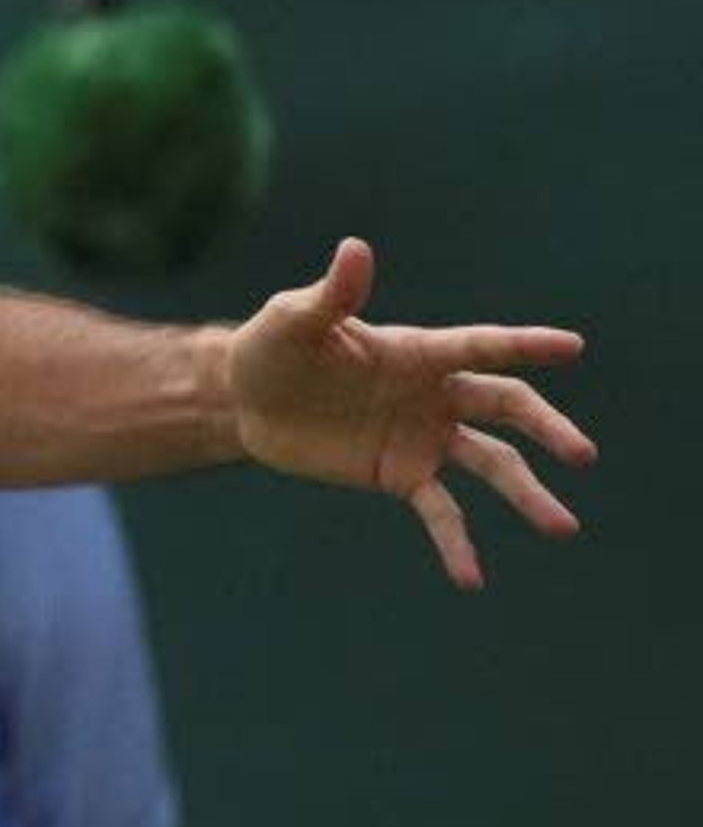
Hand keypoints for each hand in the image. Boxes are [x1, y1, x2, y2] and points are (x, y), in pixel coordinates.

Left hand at [226, 237, 593, 587]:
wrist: (242, 402)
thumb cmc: (271, 349)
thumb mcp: (294, 321)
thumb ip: (331, 295)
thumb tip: (355, 249)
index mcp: (417, 353)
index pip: (481, 347)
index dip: (525, 346)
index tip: (573, 346)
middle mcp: (433, 394)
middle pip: (505, 408)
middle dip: (546, 429)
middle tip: (583, 455)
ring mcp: (422, 437)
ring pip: (490, 464)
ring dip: (526, 494)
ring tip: (563, 527)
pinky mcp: (399, 475)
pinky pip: (440, 511)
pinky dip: (457, 543)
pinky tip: (472, 578)